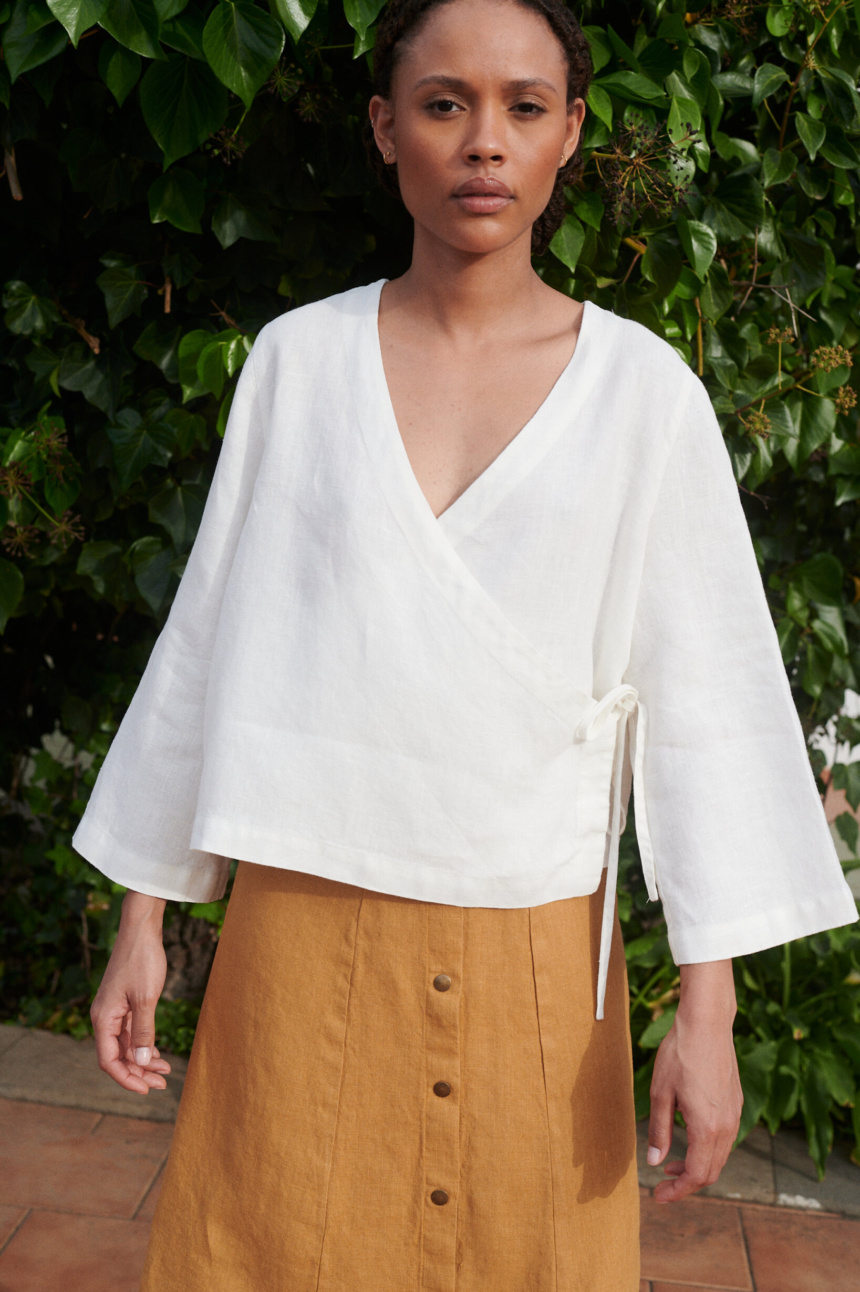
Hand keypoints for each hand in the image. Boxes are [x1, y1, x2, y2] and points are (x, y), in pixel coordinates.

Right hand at [90, 890, 171, 1093]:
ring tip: (165, 1071)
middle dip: (138, 1072)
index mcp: (103, 1019)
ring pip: (126, 1045)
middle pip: (118, 1056)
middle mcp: (104, 1018)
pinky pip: (131, 1032)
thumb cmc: (142, 960)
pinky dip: (144, 1043)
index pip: (109, 1061)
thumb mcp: (145, 999)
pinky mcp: (124, 1003)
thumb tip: (141, 1062)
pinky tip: (157, 1052)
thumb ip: (143, 1031)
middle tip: (162, 1084)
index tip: (146, 1090)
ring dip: (143, 1060)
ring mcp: (114, 1010)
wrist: (141, 930)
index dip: (126, 1078)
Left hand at [647, 959, 743, 1203]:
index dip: (678, 1191)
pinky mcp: (735, 1103)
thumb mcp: (660, 1093)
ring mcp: (735, 1114)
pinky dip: (706, 1148)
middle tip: (662, 1184)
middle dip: (687, 1183)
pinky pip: (724, 1138)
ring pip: (719, 1156)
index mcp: (708, 1128)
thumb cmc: (680, 1054)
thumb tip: (655, 1162)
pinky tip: (688, 1136)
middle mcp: (727, 1126)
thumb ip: (659, 1131)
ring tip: (672, 1162)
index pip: (697, 1176)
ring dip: (697, 1165)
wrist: (707, 1023)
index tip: (659, 1196)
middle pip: (711, 1171)